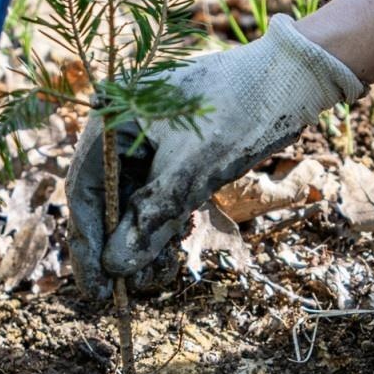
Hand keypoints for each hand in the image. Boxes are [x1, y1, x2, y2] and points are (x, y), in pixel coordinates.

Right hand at [68, 15, 363, 300]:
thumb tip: (115, 267)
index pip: (85, 191)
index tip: (98, 289)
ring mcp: (145, 143)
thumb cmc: (237, 112)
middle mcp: (119, 130)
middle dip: (119, 250)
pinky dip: (163, 228)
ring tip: (160, 275)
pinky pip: (155, 199)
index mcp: (110, 117)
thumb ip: (149, 219)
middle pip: (106, 203)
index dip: (88, 245)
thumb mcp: (190, 171)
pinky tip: (175, 248)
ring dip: (143, 245)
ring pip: (131, 206)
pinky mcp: (170, 155)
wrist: (288, 80)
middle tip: (126, 293)